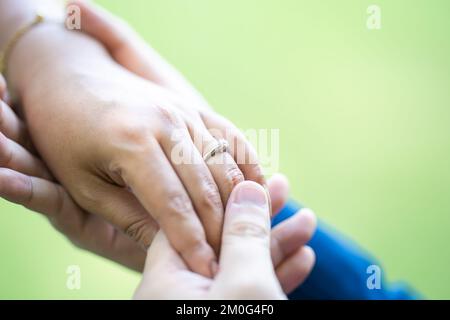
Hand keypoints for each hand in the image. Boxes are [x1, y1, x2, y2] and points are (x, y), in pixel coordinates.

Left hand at [9, 21, 258, 276]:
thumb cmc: (66, 134)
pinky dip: (248, 164)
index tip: (203, 269)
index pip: (172, 205)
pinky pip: (231, 137)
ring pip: (225, 165)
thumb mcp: (84, 184)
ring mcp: (184, 111)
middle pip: (206, 187)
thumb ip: (128, 216)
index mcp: (132, 142)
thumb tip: (166, 248)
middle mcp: (166, 123)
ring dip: (237, 203)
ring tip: (240, 235)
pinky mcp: (194, 107)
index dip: (191, 242)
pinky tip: (257, 189)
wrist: (72, 77)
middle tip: (226, 260)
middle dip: (218, 230)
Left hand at [134, 181, 313, 298]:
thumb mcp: (242, 287)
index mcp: (161, 278)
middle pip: (218, 237)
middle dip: (258, 214)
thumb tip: (249, 189)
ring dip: (276, 243)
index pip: (188, 219)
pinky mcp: (227, 315)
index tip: (258, 177)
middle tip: (283, 186)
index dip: (227, 195)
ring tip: (307, 219)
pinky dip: (275, 275)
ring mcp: (197, 305)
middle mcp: (172, 290)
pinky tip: (304, 256)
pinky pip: (247, 290)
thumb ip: (243, 236)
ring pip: (238, 265)